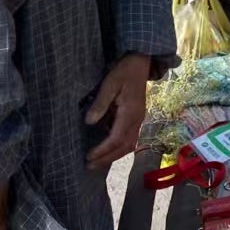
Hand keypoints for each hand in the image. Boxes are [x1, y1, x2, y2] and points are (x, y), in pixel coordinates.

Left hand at [85, 52, 151, 171]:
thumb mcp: (109, 84)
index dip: (102, 150)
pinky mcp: (137, 118)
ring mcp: (139, 120)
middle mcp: (137, 120)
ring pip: (129, 145)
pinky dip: (118, 147)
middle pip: (124, 147)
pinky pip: (129, 138)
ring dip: (113, 155)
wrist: (140, 63)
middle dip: (107, 158)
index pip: (116, 138)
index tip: (88, 156)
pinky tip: (106, 148)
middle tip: (89, 166)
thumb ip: (100, 103)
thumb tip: (89, 122)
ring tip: (97, 162)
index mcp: (131, 113)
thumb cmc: (124, 72)